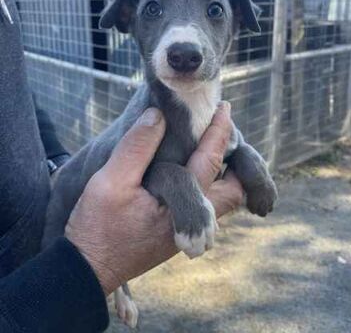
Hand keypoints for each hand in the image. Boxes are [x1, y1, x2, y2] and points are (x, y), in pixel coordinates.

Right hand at [65, 103, 242, 295]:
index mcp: (181, 203)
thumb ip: (136, 147)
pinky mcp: (176, 236)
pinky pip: (205, 208)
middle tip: (223, 134)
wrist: (86, 270)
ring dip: (221, 175)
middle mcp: (193, 221)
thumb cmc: (97, 226)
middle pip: (232, 191)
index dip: (219, 132)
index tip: (224, 109)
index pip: (210, 161)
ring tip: (211, 149)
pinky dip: (207, 186)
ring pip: (220, 202)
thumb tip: (157, 116)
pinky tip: (191, 173)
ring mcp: (186, 231)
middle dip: (235, 162)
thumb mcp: (110, 181)